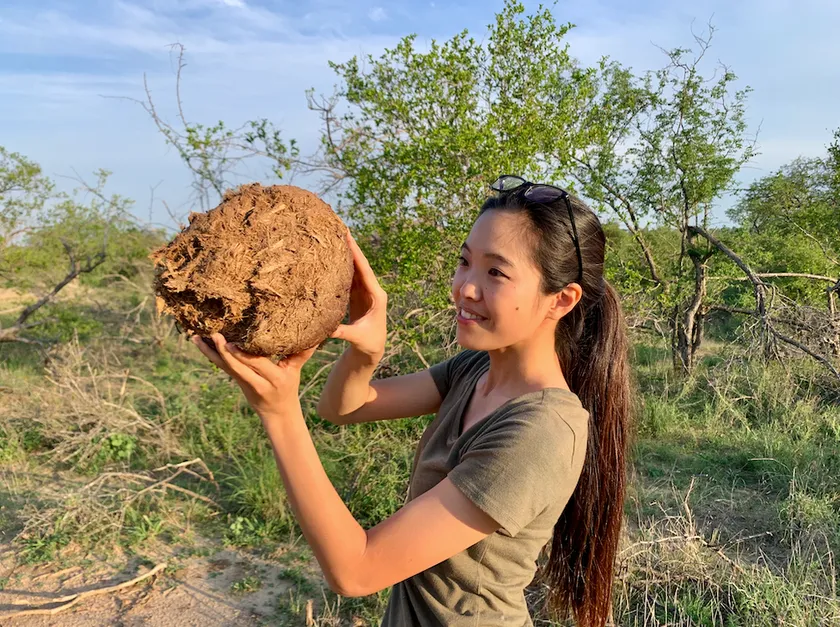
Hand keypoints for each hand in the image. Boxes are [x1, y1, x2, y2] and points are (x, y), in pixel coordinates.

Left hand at [192, 333, 316, 419]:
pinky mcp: (236, 381)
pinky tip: (199, 343)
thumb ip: (302, 353)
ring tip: (196, 337)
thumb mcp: (296, 372)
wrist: (276, 413)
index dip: (244, 355)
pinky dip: (210, 355)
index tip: (233, 342)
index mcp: (274, 378)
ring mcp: (243, 383)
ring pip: (225, 367)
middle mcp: (257, 382)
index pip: (257, 365)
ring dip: (209, 352)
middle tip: (213, 335)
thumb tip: (316, 334)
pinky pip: (222, 367)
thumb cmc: (288, 388)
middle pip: (237, 367)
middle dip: (224, 352)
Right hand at [331, 230, 387, 359]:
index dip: (357, 254)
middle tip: (342, 228)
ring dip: (347, 254)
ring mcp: (365, 292)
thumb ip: (342, 333)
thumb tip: (326, 329)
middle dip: (352, 247)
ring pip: (355, 269)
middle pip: (361, 265)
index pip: (366, 271)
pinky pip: (350, 277)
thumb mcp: (357, 338)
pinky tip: (333, 255)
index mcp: (377, 296)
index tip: (349, 238)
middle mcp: (372, 290)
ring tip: (337, 236)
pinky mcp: (357, 295)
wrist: (372, 350)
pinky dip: (342, 265)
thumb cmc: (369, 344)